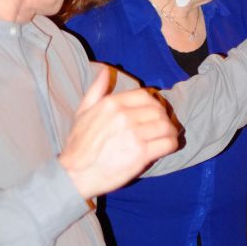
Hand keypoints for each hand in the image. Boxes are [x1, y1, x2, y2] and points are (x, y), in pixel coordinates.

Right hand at [60, 65, 179, 199]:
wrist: (75, 174)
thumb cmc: (78, 145)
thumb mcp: (82, 113)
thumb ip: (96, 91)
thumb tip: (104, 71)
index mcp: (111, 104)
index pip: (145, 96)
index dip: (154, 104)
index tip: (154, 113)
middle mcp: (124, 116)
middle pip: (158, 110)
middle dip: (164, 118)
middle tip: (163, 127)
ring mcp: (134, 134)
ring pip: (166, 126)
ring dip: (170, 132)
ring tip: (167, 137)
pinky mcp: (141, 153)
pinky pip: (167, 143)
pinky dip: (171, 145)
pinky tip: (167, 148)